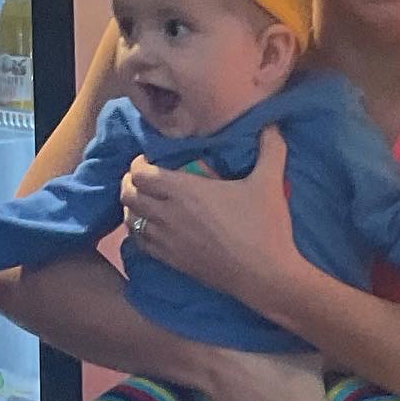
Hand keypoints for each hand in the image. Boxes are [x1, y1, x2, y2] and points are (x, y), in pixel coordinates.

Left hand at [121, 126, 298, 302]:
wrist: (264, 276)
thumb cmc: (264, 227)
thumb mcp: (270, 182)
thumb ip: (270, 148)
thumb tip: (271, 124)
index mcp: (185, 191)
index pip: (140, 173)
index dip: (138, 162)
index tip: (151, 158)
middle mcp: (168, 215)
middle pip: (128, 194)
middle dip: (130, 182)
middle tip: (144, 177)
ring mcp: (167, 241)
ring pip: (130, 220)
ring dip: (132, 207)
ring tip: (144, 201)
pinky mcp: (171, 262)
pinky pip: (140, 243)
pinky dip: (138, 231)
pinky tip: (150, 227)